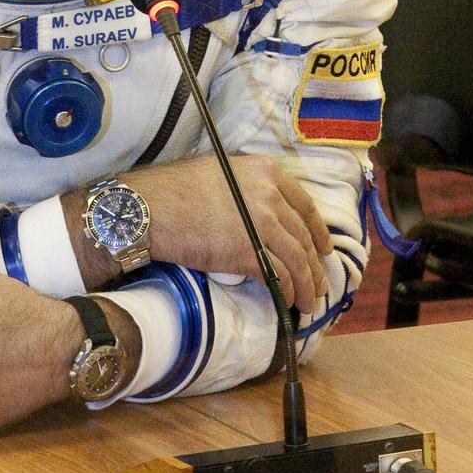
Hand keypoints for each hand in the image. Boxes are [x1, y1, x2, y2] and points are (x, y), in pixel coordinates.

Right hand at [150, 155, 332, 312]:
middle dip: (315, 264)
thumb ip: (247, 187)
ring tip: (310, 301)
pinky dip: (287, 291)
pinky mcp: (248, 252)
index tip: (324, 247)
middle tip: (321, 283)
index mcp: (264, 171)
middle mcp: (269, 194)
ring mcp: (261, 223)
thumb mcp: (219, 173)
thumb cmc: (173, 190)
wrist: (148, 209)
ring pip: (297, 259)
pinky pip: (279, 276)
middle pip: (302, 236)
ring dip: (307, 284)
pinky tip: (288, 299)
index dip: (318, 230)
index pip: (304, 204)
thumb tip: (259, 210)